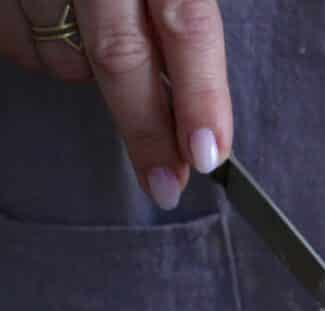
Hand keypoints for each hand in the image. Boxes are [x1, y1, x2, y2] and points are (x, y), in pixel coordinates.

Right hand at [1, 0, 231, 209]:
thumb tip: (198, 89)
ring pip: (63, 52)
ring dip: (85, 71)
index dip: (200, 95)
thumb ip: (181, 5)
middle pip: (119, 55)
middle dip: (147, 130)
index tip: (208, 153)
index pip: (186, 22)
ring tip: (89, 35)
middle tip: (166, 183)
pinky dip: (38, 44)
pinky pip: (14, 37)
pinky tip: (49, 16)